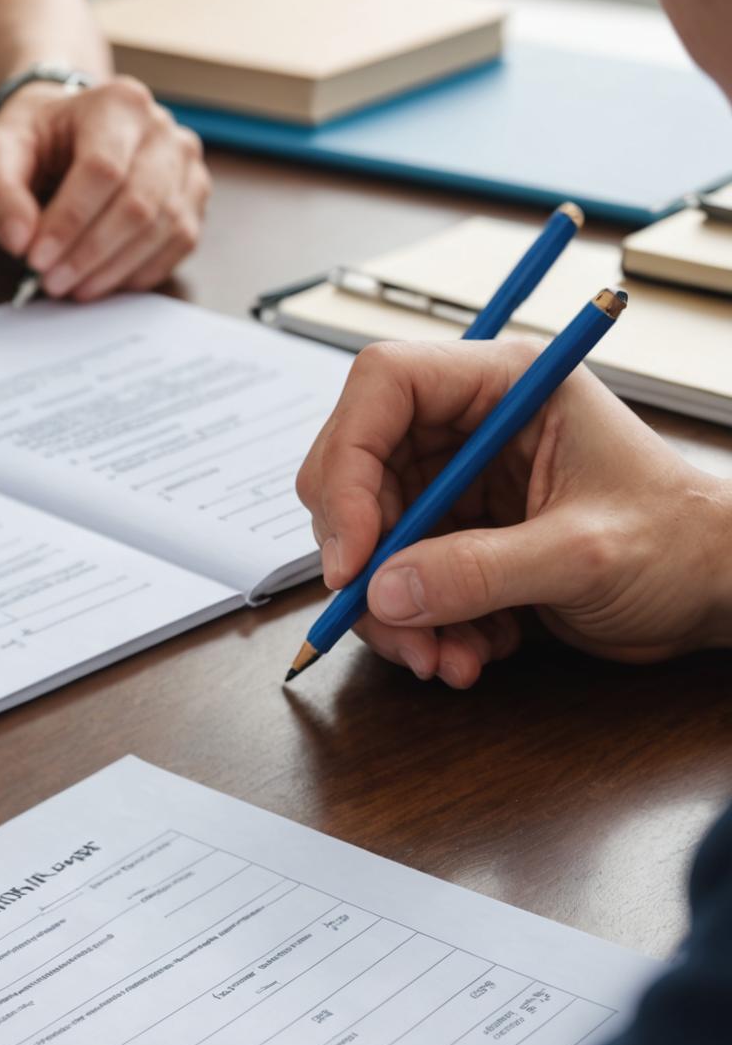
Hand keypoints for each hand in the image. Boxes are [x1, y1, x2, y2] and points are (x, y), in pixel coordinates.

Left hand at [0, 77, 210, 301]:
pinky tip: (102, 280)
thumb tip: (20, 240)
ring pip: (162, 229)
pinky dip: (138, 272)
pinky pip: (178, 244)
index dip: (69, 222)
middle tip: (51, 283)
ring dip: (113, 270)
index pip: (102, 170)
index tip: (36, 259)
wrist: (70, 130)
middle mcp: (162, 128)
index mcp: (116, 103)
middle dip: (90, 254)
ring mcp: (185, 163)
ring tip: (71, 288)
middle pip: (138, 204)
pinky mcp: (194, 197)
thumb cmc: (36, 140)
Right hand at [295, 339, 731, 687]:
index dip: (348, 463)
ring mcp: (457, 485)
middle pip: (356, 468)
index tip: (354, 552)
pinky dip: (418, 626)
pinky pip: (396, 580)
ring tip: (443, 658)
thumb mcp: (585, 555)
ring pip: (370, 538)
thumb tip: (383, 592)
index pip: (384, 386)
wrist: (714, 593)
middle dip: (364, 555)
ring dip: (391, 611)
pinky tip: (469, 652)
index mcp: (505, 388)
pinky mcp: (454, 538)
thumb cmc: (683, 544)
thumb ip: (481, 570)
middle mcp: (469, 428)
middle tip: (382, 620)